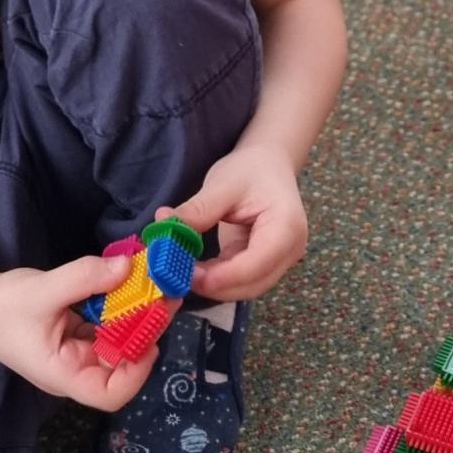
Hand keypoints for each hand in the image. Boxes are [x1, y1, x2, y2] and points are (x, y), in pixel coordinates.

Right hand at [0, 250, 173, 410]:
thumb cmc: (2, 306)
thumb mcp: (43, 289)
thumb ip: (85, 277)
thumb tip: (128, 266)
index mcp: (63, 375)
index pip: (108, 395)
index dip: (136, 374)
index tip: (150, 340)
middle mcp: (76, 370)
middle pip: (121, 367)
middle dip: (145, 334)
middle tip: (167, 299)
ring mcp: (79, 354)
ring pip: (118, 343)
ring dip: (138, 318)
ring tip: (158, 288)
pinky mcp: (79, 336)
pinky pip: (108, 327)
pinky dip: (122, 308)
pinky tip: (134, 285)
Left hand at [159, 143, 307, 302]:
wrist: (268, 165)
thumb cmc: (250, 170)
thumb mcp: (222, 185)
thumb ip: (197, 211)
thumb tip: (163, 227)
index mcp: (286, 226)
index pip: (257, 263)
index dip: (224, 276)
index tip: (189, 276)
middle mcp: (290, 250)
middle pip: (253, 283)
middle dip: (215, 286)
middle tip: (177, 276)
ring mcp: (280, 260)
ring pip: (246, 288)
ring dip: (214, 286)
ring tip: (181, 271)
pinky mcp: (264, 264)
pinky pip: (241, 281)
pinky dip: (216, 280)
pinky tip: (193, 269)